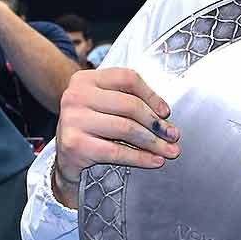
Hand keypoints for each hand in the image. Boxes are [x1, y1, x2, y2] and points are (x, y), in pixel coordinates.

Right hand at [54, 67, 180, 183]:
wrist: (67, 159)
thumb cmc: (92, 130)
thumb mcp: (106, 108)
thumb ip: (130, 102)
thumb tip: (165, 117)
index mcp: (85, 80)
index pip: (127, 78)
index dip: (152, 95)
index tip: (166, 112)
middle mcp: (76, 96)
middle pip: (130, 105)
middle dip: (157, 123)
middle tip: (174, 136)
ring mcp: (72, 119)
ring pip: (126, 128)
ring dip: (153, 142)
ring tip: (169, 150)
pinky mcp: (74, 144)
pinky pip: (116, 151)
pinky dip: (140, 157)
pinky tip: (155, 161)